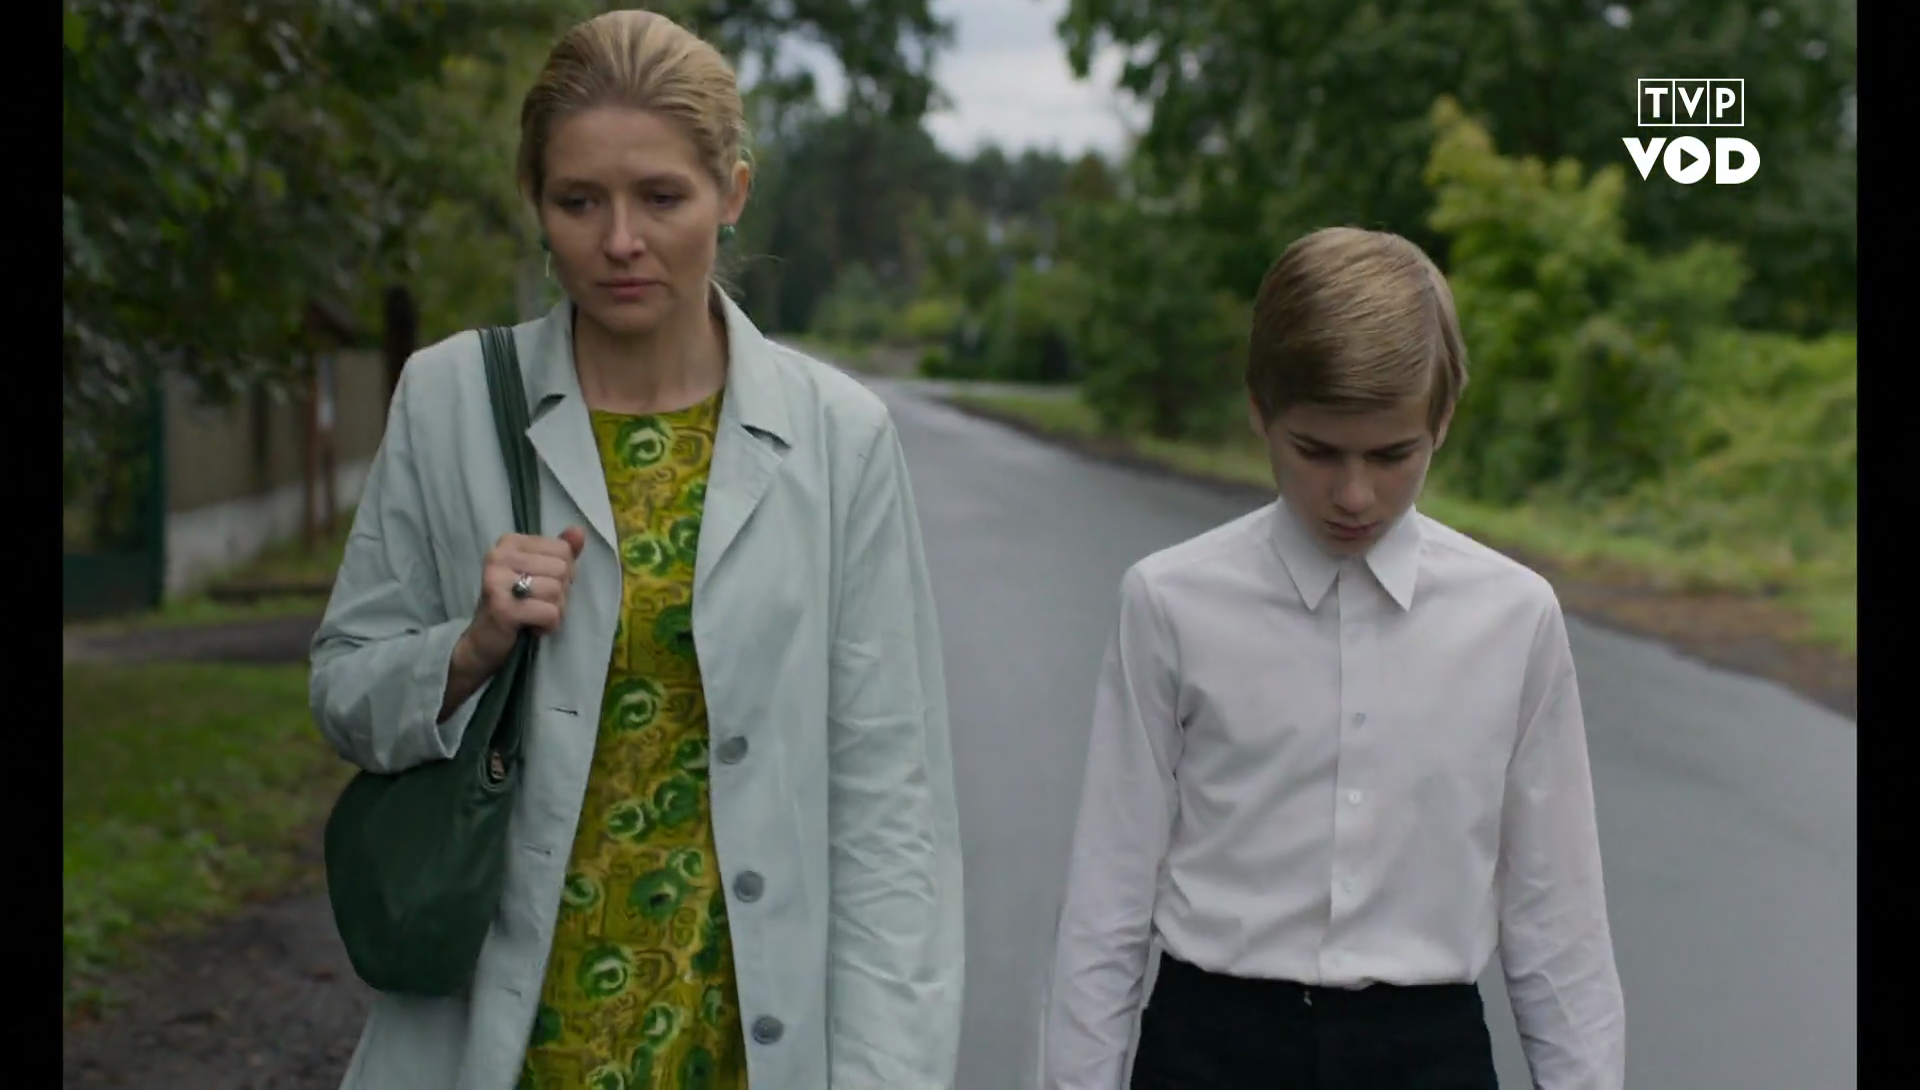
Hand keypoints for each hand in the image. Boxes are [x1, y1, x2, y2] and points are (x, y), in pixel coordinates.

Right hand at [455, 526, 587, 678]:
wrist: (483, 640)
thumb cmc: (516, 603)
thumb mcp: (538, 573)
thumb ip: (560, 551)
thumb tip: (579, 531)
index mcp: (509, 542)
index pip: (562, 549)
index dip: (563, 572)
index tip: (541, 584)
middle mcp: (499, 556)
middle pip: (562, 569)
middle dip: (560, 592)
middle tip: (538, 603)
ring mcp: (497, 581)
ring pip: (557, 591)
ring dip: (555, 610)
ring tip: (535, 614)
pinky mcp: (503, 608)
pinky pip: (550, 612)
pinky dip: (548, 625)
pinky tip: (532, 626)